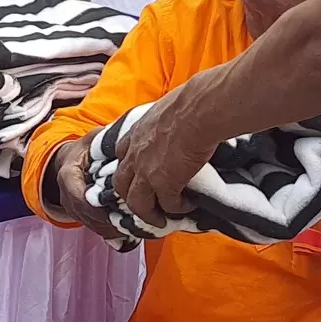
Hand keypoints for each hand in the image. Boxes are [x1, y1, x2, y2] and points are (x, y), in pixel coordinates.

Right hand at [40, 138, 124, 242]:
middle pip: (86, 215)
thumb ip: (108, 142)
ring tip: (135, 229)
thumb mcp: (95, 140)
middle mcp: (66, 194)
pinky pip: (95, 228)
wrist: (71, 160)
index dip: (96, 207)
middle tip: (133, 224)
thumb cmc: (86, 149)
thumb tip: (128, 143)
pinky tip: (129, 232)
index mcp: (68, 175)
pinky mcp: (80, 216)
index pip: (78, 196)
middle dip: (109, 222)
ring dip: (112, 230)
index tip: (117, 211)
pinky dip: (111, 232)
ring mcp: (72, 208)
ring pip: (91, 225)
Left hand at [108, 96, 216, 229]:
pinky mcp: (164, 185)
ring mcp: (147, 172)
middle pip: (121, 184)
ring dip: (148, 214)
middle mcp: (136, 154)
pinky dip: (176, 208)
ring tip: (160, 219)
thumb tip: (184, 119)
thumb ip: (167, 119)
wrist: (199, 111)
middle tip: (144, 204)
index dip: (129, 167)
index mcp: (136, 133)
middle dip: (130, 197)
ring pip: (137, 203)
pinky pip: (167, 205)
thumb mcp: (168, 108)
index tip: (138, 173)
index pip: (122, 154)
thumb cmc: (191, 102)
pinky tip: (187, 206)